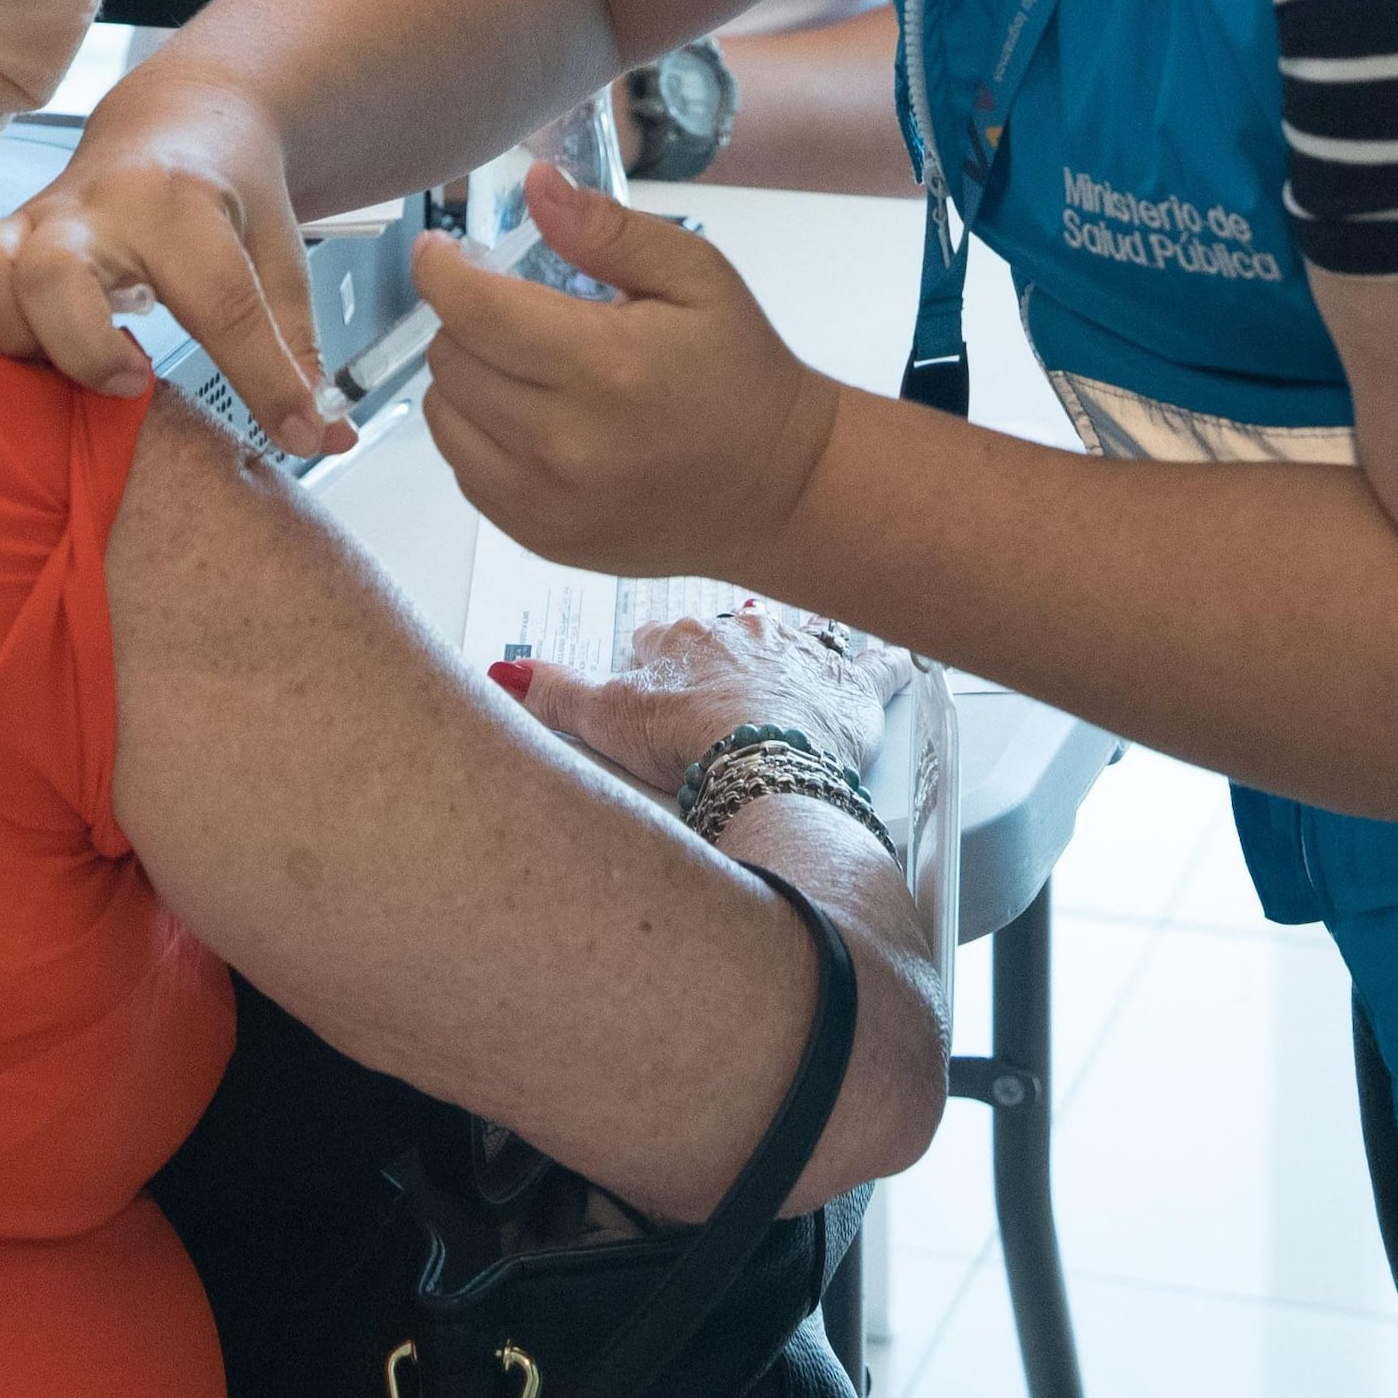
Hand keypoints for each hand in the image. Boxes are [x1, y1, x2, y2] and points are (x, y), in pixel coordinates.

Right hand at [0, 71, 352, 454]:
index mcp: (180, 203)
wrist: (177, 122)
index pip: (219, 299)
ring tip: (57, 369)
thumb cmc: (228, 197)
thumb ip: (297, 350)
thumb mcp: (281, 256)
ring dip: (8, 337)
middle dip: (81, 348)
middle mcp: (94, 206)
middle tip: (131, 379)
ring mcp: (32, 220)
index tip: (300, 433)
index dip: (262, 382)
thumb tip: (326, 437)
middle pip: (51, 276)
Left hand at [419, 163, 844, 578]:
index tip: (439, 252)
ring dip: (465, 379)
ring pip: (444, 417)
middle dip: (466, 322)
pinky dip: (477, 434)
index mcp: (603, 365)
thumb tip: (533, 184)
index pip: (474, 311)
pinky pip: (463, 471)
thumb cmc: (738, 372)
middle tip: (512, 313)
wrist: (779, 492)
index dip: (440, 271)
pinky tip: (526, 419)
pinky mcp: (538, 537)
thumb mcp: (696, 278)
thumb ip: (608, 230)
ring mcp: (544, 501)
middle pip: (450, 360)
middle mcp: (562, 441)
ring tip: (518, 366)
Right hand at [496, 603, 902, 803]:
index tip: (658, 695)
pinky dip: (883, 667)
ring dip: (791, 659)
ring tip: (786, 687)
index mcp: (681, 638)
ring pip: (796, 643)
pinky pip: (875, 666)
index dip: (655, 669)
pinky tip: (894, 665)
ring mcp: (801, 655)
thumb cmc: (689, 743)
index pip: (660, 639)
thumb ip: (549, 694)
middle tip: (717, 704)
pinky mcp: (851, 688)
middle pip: (729, 638)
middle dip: (723, 662)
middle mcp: (743, 633)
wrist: (763, 764)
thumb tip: (504, 676)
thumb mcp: (600, 720)